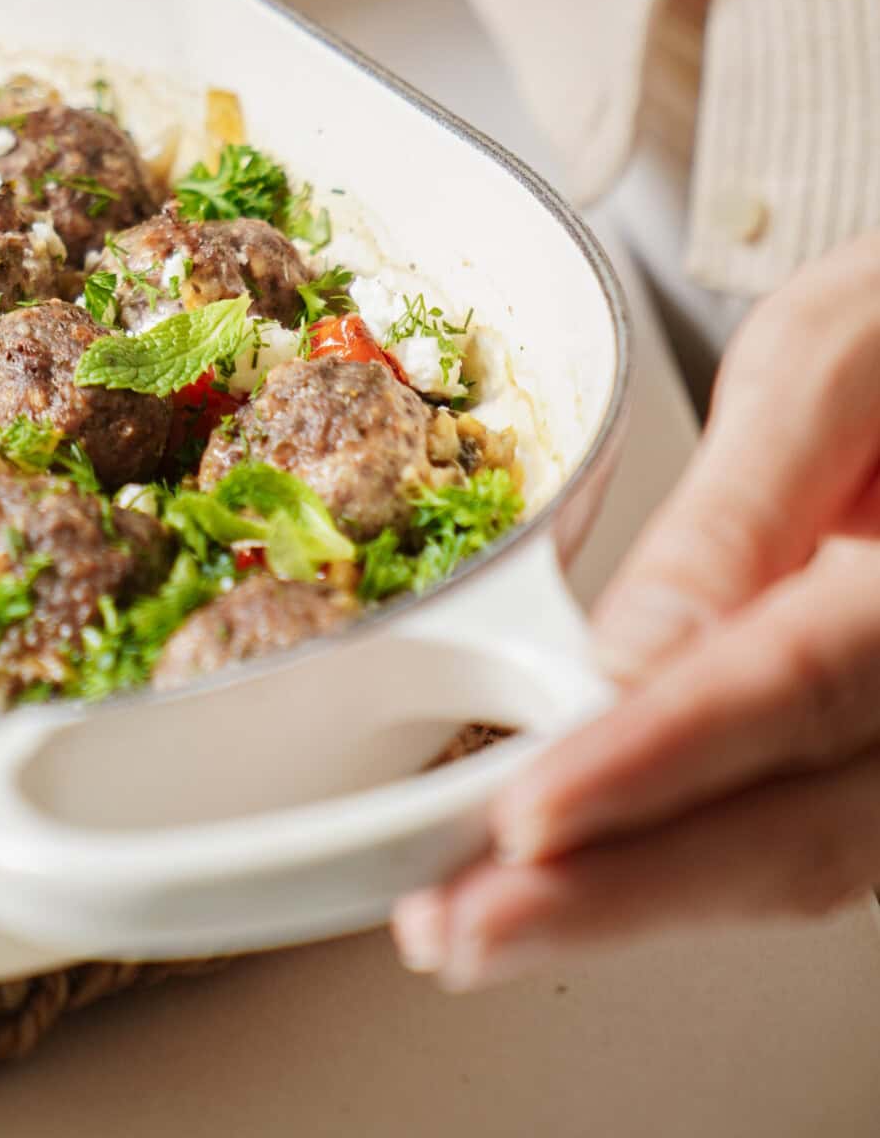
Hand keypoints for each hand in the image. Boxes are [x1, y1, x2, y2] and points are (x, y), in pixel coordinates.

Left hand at [395, 232, 879, 987]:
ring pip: (800, 859)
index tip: (529, 815)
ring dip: (633, 902)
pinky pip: (807, 833)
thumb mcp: (829, 364)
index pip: (788, 691)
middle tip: (458, 922)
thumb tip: (625, 657)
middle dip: (612, 889)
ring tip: (474, 918)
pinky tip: (575, 879)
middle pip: (794, 829)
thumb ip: (739, 516)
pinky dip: (683, 866)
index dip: (650, 766)